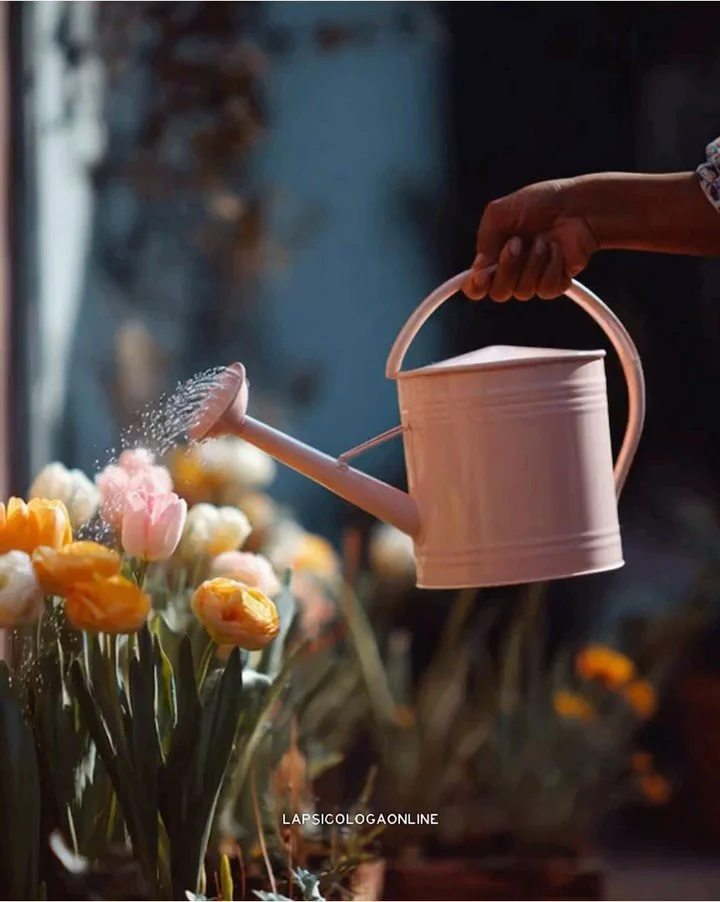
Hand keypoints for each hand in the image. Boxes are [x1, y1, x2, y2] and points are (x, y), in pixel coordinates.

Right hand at [463, 178, 599, 301]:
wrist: (578, 206)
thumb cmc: (542, 202)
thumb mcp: (502, 210)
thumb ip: (485, 236)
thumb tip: (478, 265)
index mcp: (495, 256)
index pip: (476, 286)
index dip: (474, 287)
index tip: (480, 277)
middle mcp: (512, 271)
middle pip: (499, 293)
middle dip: (508, 269)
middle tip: (518, 243)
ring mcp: (533, 278)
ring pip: (523, 292)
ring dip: (533, 264)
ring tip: (544, 241)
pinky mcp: (555, 283)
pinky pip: (545, 290)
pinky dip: (551, 268)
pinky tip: (557, 250)